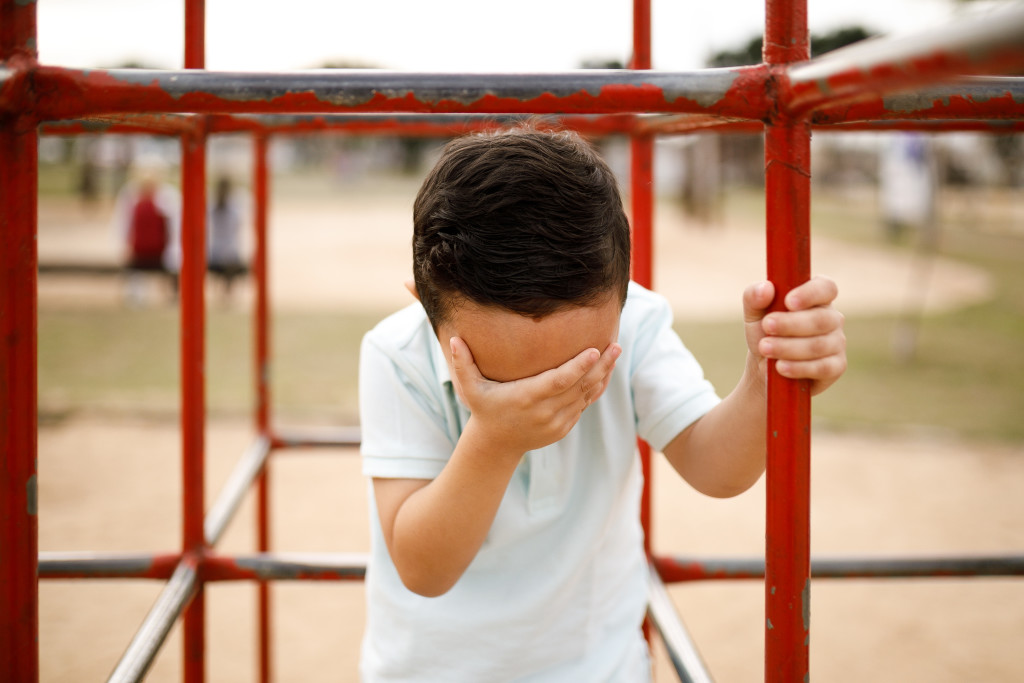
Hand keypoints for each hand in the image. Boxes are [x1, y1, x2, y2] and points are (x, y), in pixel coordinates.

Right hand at [449, 336, 621, 455]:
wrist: (496, 445)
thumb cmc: (484, 409)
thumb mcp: (470, 389)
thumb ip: (462, 364)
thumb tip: (453, 338)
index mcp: (527, 398)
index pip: (559, 381)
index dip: (578, 367)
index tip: (594, 350)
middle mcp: (546, 411)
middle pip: (580, 386)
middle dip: (601, 366)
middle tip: (616, 344)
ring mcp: (558, 421)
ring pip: (587, 395)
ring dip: (603, 374)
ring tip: (616, 352)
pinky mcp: (565, 427)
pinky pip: (585, 404)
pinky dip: (597, 387)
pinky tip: (605, 370)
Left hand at [743, 276, 846, 395]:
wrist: (766, 366)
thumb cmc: (765, 332)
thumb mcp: (754, 313)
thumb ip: (754, 296)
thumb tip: (765, 288)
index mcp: (817, 297)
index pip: (826, 287)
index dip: (810, 293)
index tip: (788, 302)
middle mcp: (832, 318)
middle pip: (821, 319)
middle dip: (791, 324)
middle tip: (767, 326)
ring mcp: (837, 343)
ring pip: (819, 345)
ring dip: (789, 347)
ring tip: (765, 348)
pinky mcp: (836, 366)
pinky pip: (823, 368)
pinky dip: (799, 368)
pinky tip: (781, 367)